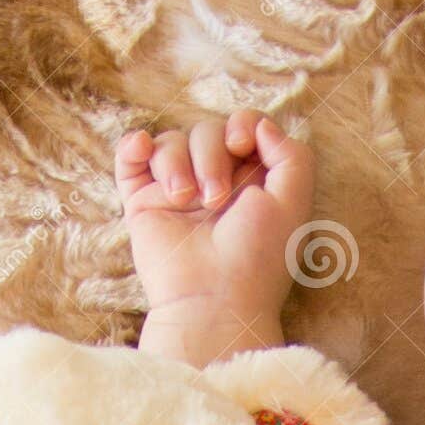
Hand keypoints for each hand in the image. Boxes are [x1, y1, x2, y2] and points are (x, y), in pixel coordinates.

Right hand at [116, 111, 314, 344]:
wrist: (213, 300)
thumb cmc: (257, 258)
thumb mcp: (293, 203)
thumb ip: (292, 156)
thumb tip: (259, 124)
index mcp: (252, 183)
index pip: (242, 128)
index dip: (240, 125)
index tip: (241, 145)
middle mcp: (215, 184)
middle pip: (205, 131)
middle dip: (210, 154)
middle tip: (216, 198)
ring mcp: (178, 194)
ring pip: (170, 143)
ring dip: (176, 163)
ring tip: (185, 200)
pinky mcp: (144, 205)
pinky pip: (131, 160)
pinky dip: (134, 146)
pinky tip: (143, 150)